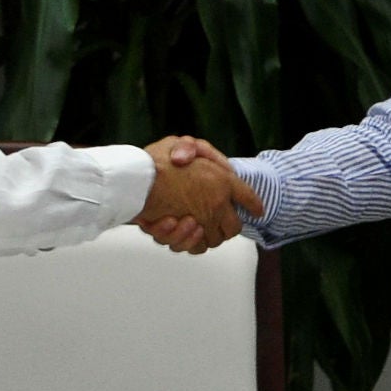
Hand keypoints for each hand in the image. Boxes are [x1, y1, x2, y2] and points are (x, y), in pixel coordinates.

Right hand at [134, 136, 262, 253]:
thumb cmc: (153, 162)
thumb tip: (199, 165)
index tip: (257, 210)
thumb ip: (191, 149)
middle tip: (220, 220)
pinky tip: (184, 232)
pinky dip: (192, 242)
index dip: (254, 205)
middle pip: (234, 226)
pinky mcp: (185, 234)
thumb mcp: (175, 144)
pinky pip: (196, 247)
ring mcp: (202, 220)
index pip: (248, 197)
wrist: (133, 182)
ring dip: (209, 235)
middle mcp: (216, 204)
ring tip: (196, 224)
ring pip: (215, 239)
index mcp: (221, 181)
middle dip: (229, 226)